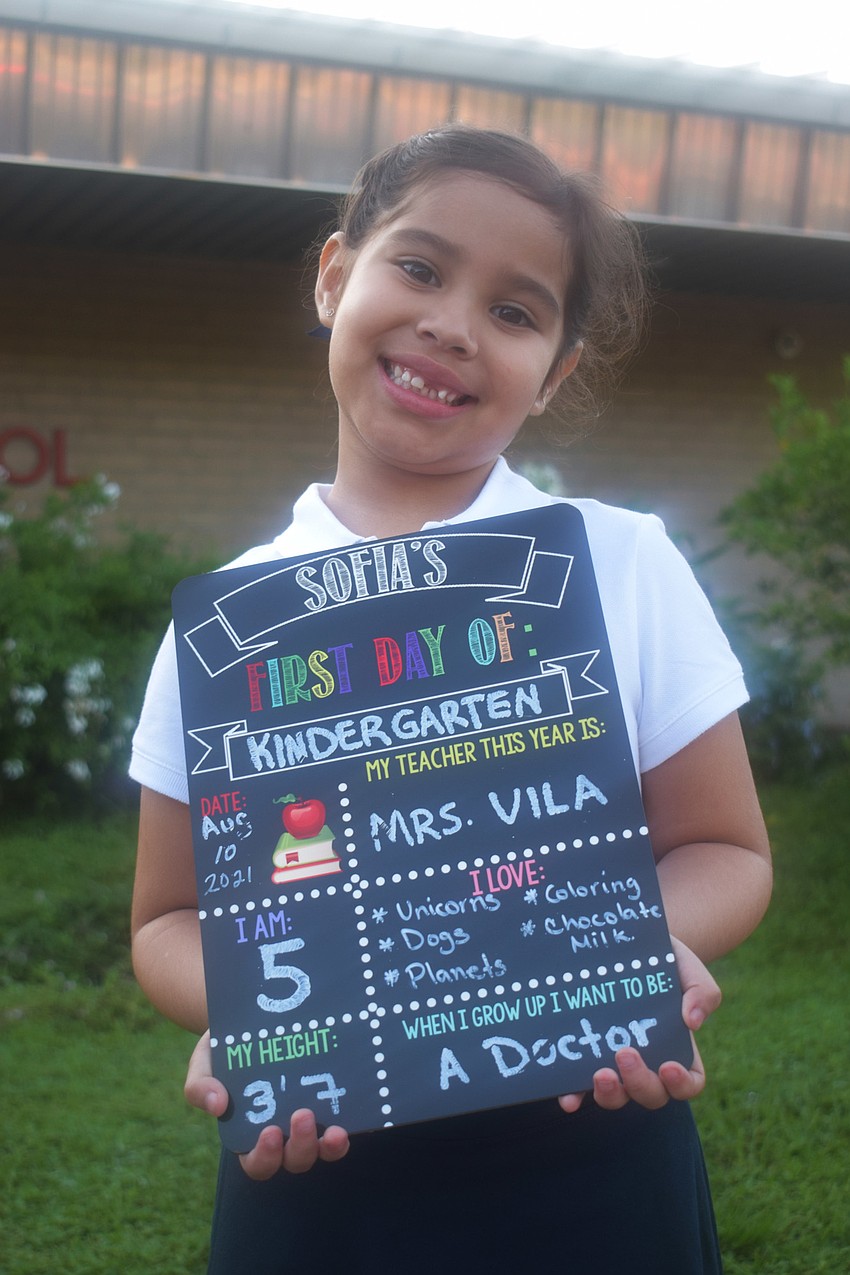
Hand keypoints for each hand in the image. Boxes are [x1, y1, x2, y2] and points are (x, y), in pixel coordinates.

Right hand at [184, 1031, 349, 1178]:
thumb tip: (216, 1106)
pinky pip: (342, 1122)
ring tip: (336, 1130)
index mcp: (249, 1135)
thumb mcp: (203, 1064)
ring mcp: (309, 1122)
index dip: (266, 1156)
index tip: (270, 1132)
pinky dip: (351, 1123)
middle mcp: (282, 1135)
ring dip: (330, 1147)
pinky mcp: (329, 1102)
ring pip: (322, 1150)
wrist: (251, 1018)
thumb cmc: (223, 1049)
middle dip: (301, 1147)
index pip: (258, 1162)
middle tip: (303, 1115)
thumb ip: (200, 1087)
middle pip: (295, 1160)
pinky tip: (355, 1109)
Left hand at [558, 937, 720, 1113]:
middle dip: (639, 1083)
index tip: (668, 1067)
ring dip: (610, 1094)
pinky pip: (582, 1086)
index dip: (680, 1084)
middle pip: (651, 1095)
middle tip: (625, 1053)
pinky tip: (567, 1097)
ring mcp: (617, 1066)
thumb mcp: (689, 970)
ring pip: (618, 1097)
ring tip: (600, 1074)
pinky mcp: (589, 1059)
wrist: (627, 945)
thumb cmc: (665, 962)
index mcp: (680, 1051)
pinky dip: (575, 1096)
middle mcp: (649, 1065)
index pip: (688, 1083)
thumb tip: (693, 1022)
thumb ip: (702, 992)